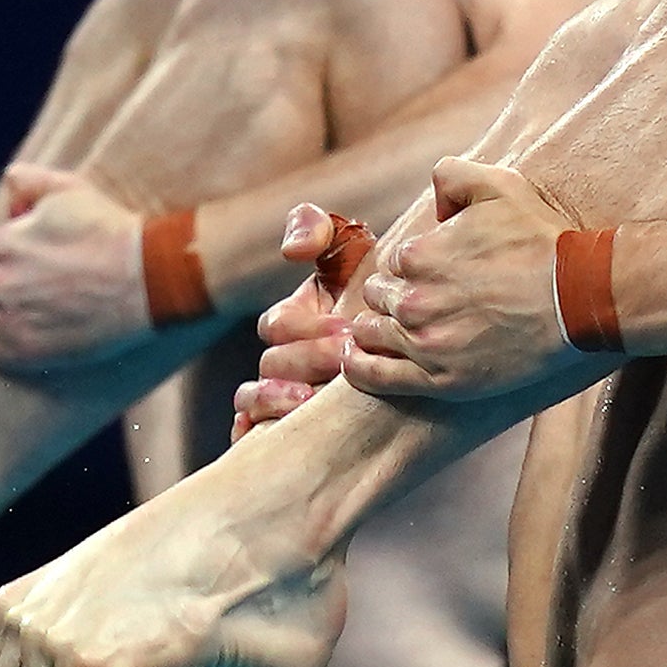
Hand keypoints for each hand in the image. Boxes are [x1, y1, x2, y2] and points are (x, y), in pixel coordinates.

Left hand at [0, 163, 158, 367]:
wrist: (148, 280)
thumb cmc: (111, 232)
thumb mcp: (71, 190)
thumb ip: (30, 180)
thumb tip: (7, 180)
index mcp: (3, 241)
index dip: (18, 250)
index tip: (43, 257)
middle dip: (4, 279)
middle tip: (42, 285)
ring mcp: (7, 318)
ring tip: (24, 310)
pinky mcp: (21, 351)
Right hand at [232, 204, 373, 439]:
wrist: (419, 335)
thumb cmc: (379, 292)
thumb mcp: (351, 251)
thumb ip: (320, 232)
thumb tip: (292, 250)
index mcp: (292, 319)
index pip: (277, 325)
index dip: (307, 327)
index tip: (347, 328)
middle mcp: (282, 358)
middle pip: (272, 364)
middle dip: (308, 360)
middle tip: (345, 359)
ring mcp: (280, 393)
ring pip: (251, 400)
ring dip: (274, 399)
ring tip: (309, 399)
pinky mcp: (286, 426)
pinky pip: (247, 433)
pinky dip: (247, 433)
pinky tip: (272, 434)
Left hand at [342, 156, 586, 401]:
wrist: (580, 297)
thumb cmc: (542, 241)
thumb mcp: (499, 185)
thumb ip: (452, 175)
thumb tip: (432, 201)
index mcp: (419, 255)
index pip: (393, 262)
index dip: (411, 266)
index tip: (433, 273)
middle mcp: (414, 300)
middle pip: (378, 297)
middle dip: (392, 296)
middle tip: (421, 301)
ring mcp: (425, 343)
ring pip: (371, 335)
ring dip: (375, 329)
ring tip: (388, 330)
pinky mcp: (440, 380)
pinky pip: (376, 377)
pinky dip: (359, 367)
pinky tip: (356, 359)